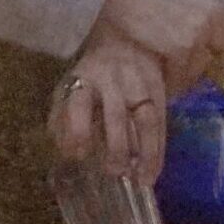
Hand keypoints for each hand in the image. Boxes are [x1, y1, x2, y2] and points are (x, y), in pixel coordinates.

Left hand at [50, 25, 168, 178]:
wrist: (128, 43)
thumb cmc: (91, 74)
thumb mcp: (69, 86)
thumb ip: (61, 115)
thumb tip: (62, 149)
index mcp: (85, 78)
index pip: (79, 103)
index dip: (78, 131)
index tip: (77, 156)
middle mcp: (113, 82)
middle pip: (116, 115)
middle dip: (115, 146)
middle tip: (113, 172)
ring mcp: (140, 87)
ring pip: (145, 121)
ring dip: (145, 154)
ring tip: (140, 180)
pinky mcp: (160, 93)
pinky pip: (162, 125)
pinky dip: (158, 152)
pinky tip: (153, 174)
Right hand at [95, 0, 223, 94]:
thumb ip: (215, 16)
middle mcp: (221, 18)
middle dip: (217, 66)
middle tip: (193, 61)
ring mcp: (204, 34)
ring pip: (205, 69)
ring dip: (188, 69)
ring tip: (165, 53)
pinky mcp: (185, 48)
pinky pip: (185, 75)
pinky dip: (172, 75)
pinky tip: (157, 60)